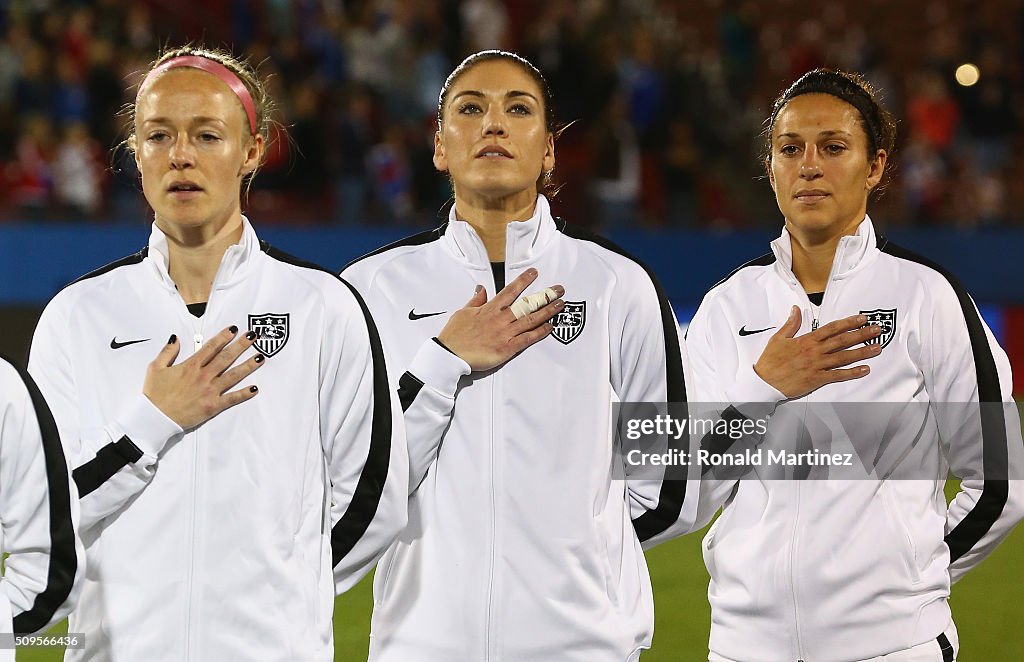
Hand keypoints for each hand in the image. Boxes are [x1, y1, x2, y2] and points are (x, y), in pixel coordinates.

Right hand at [143, 326, 265, 428]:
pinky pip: (231, 398)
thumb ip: (168, 352)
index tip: (234, 329)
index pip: (211, 347)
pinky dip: (244, 394)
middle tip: (253, 336)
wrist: (155, 418)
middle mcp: (203, 376)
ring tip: (261, 357)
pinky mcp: (212, 406)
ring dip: (248, 366)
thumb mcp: (155, 368)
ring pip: (233, 375)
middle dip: (241, 345)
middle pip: (226, 357)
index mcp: (190, 366)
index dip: (224, 337)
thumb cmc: (154, 395)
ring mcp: (209, 391)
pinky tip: (255, 388)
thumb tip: (176, 338)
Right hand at [437, 268, 563, 370]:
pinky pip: (527, 339)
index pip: (510, 291)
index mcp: (489, 309)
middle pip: (526, 304)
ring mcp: (505, 333)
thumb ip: (476, 301)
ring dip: (547, 311)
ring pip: (531, 319)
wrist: (450, 354)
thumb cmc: (454, 335)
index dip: (524, 281)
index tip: (534, 273)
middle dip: (544, 296)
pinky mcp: (507, 348)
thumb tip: (481, 289)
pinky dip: (540, 332)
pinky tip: (550, 327)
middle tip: (558, 290)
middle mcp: (500, 319)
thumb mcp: (463, 312)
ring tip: (560, 304)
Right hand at [754, 306, 881, 398]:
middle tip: (877, 330)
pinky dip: (852, 373)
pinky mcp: (817, 379)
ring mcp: (817, 365)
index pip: (832, 328)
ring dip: (862, 352)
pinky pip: (838, 375)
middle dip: (861, 334)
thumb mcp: (778, 338)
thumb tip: (796, 309)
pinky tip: (864, 369)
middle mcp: (814, 351)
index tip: (861, 319)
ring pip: (844, 357)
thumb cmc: (770, 361)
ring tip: (876, 347)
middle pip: (842, 341)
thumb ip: (791, 324)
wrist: (764, 382)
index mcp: (806, 340)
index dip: (848, 323)